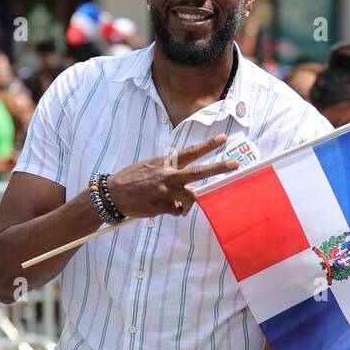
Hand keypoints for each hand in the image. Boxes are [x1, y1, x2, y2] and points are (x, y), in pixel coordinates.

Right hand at [105, 134, 237, 218]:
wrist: (113, 193)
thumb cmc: (132, 180)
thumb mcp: (150, 166)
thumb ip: (167, 169)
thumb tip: (183, 178)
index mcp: (165, 163)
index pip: (190, 152)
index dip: (208, 145)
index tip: (223, 138)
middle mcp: (167, 175)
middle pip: (198, 172)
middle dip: (218, 167)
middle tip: (235, 164)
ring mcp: (165, 191)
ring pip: (191, 197)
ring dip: (189, 203)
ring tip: (180, 206)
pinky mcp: (161, 206)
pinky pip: (177, 211)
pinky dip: (175, 211)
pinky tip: (163, 209)